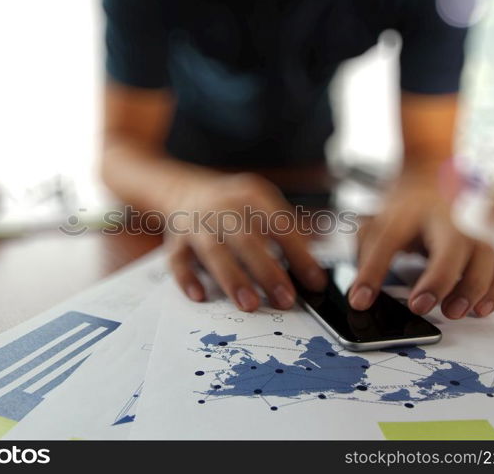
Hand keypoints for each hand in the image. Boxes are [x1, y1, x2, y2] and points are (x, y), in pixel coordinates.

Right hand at [166, 173, 326, 310]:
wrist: (186, 190)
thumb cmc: (234, 206)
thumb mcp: (263, 205)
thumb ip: (289, 231)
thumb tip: (317, 264)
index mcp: (251, 195)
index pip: (279, 224)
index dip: (299, 253)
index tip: (315, 280)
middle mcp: (223, 207)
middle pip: (247, 239)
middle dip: (267, 271)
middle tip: (285, 299)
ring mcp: (197, 224)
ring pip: (213, 251)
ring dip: (232, 278)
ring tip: (250, 304)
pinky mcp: (176, 241)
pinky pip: (178, 260)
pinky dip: (187, 279)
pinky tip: (201, 296)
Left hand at [349, 180, 493, 318]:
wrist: (427, 192)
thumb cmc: (399, 219)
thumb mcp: (371, 230)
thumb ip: (364, 260)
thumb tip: (359, 299)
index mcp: (409, 214)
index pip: (388, 241)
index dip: (372, 272)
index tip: (359, 300)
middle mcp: (446, 223)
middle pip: (451, 246)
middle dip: (438, 279)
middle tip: (418, 307)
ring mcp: (471, 237)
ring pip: (485, 258)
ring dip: (472, 288)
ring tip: (452, 312)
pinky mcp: (487, 253)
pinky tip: (481, 309)